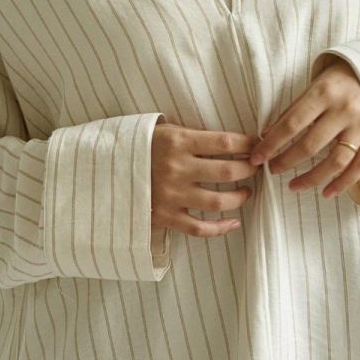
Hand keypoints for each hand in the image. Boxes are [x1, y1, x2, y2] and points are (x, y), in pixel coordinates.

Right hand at [150, 121, 259, 238]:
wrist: (103, 169)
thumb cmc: (139, 146)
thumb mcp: (163, 130)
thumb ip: (193, 136)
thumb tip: (231, 142)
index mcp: (178, 141)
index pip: (226, 142)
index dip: (248, 143)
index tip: (257, 144)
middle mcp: (177, 168)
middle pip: (228, 172)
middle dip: (249, 169)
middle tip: (255, 168)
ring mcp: (171, 195)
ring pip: (219, 202)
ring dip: (240, 197)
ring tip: (246, 192)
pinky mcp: (165, 217)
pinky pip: (199, 228)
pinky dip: (221, 228)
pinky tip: (233, 223)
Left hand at [247, 56, 359, 199]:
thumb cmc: (337, 80)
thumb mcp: (312, 86)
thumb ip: (292, 111)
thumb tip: (267, 137)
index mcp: (325, 93)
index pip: (291, 124)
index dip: (271, 144)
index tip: (256, 157)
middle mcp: (345, 110)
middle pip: (311, 146)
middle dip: (286, 161)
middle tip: (272, 170)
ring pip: (336, 161)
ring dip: (312, 178)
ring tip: (293, 186)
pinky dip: (344, 183)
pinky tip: (327, 193)